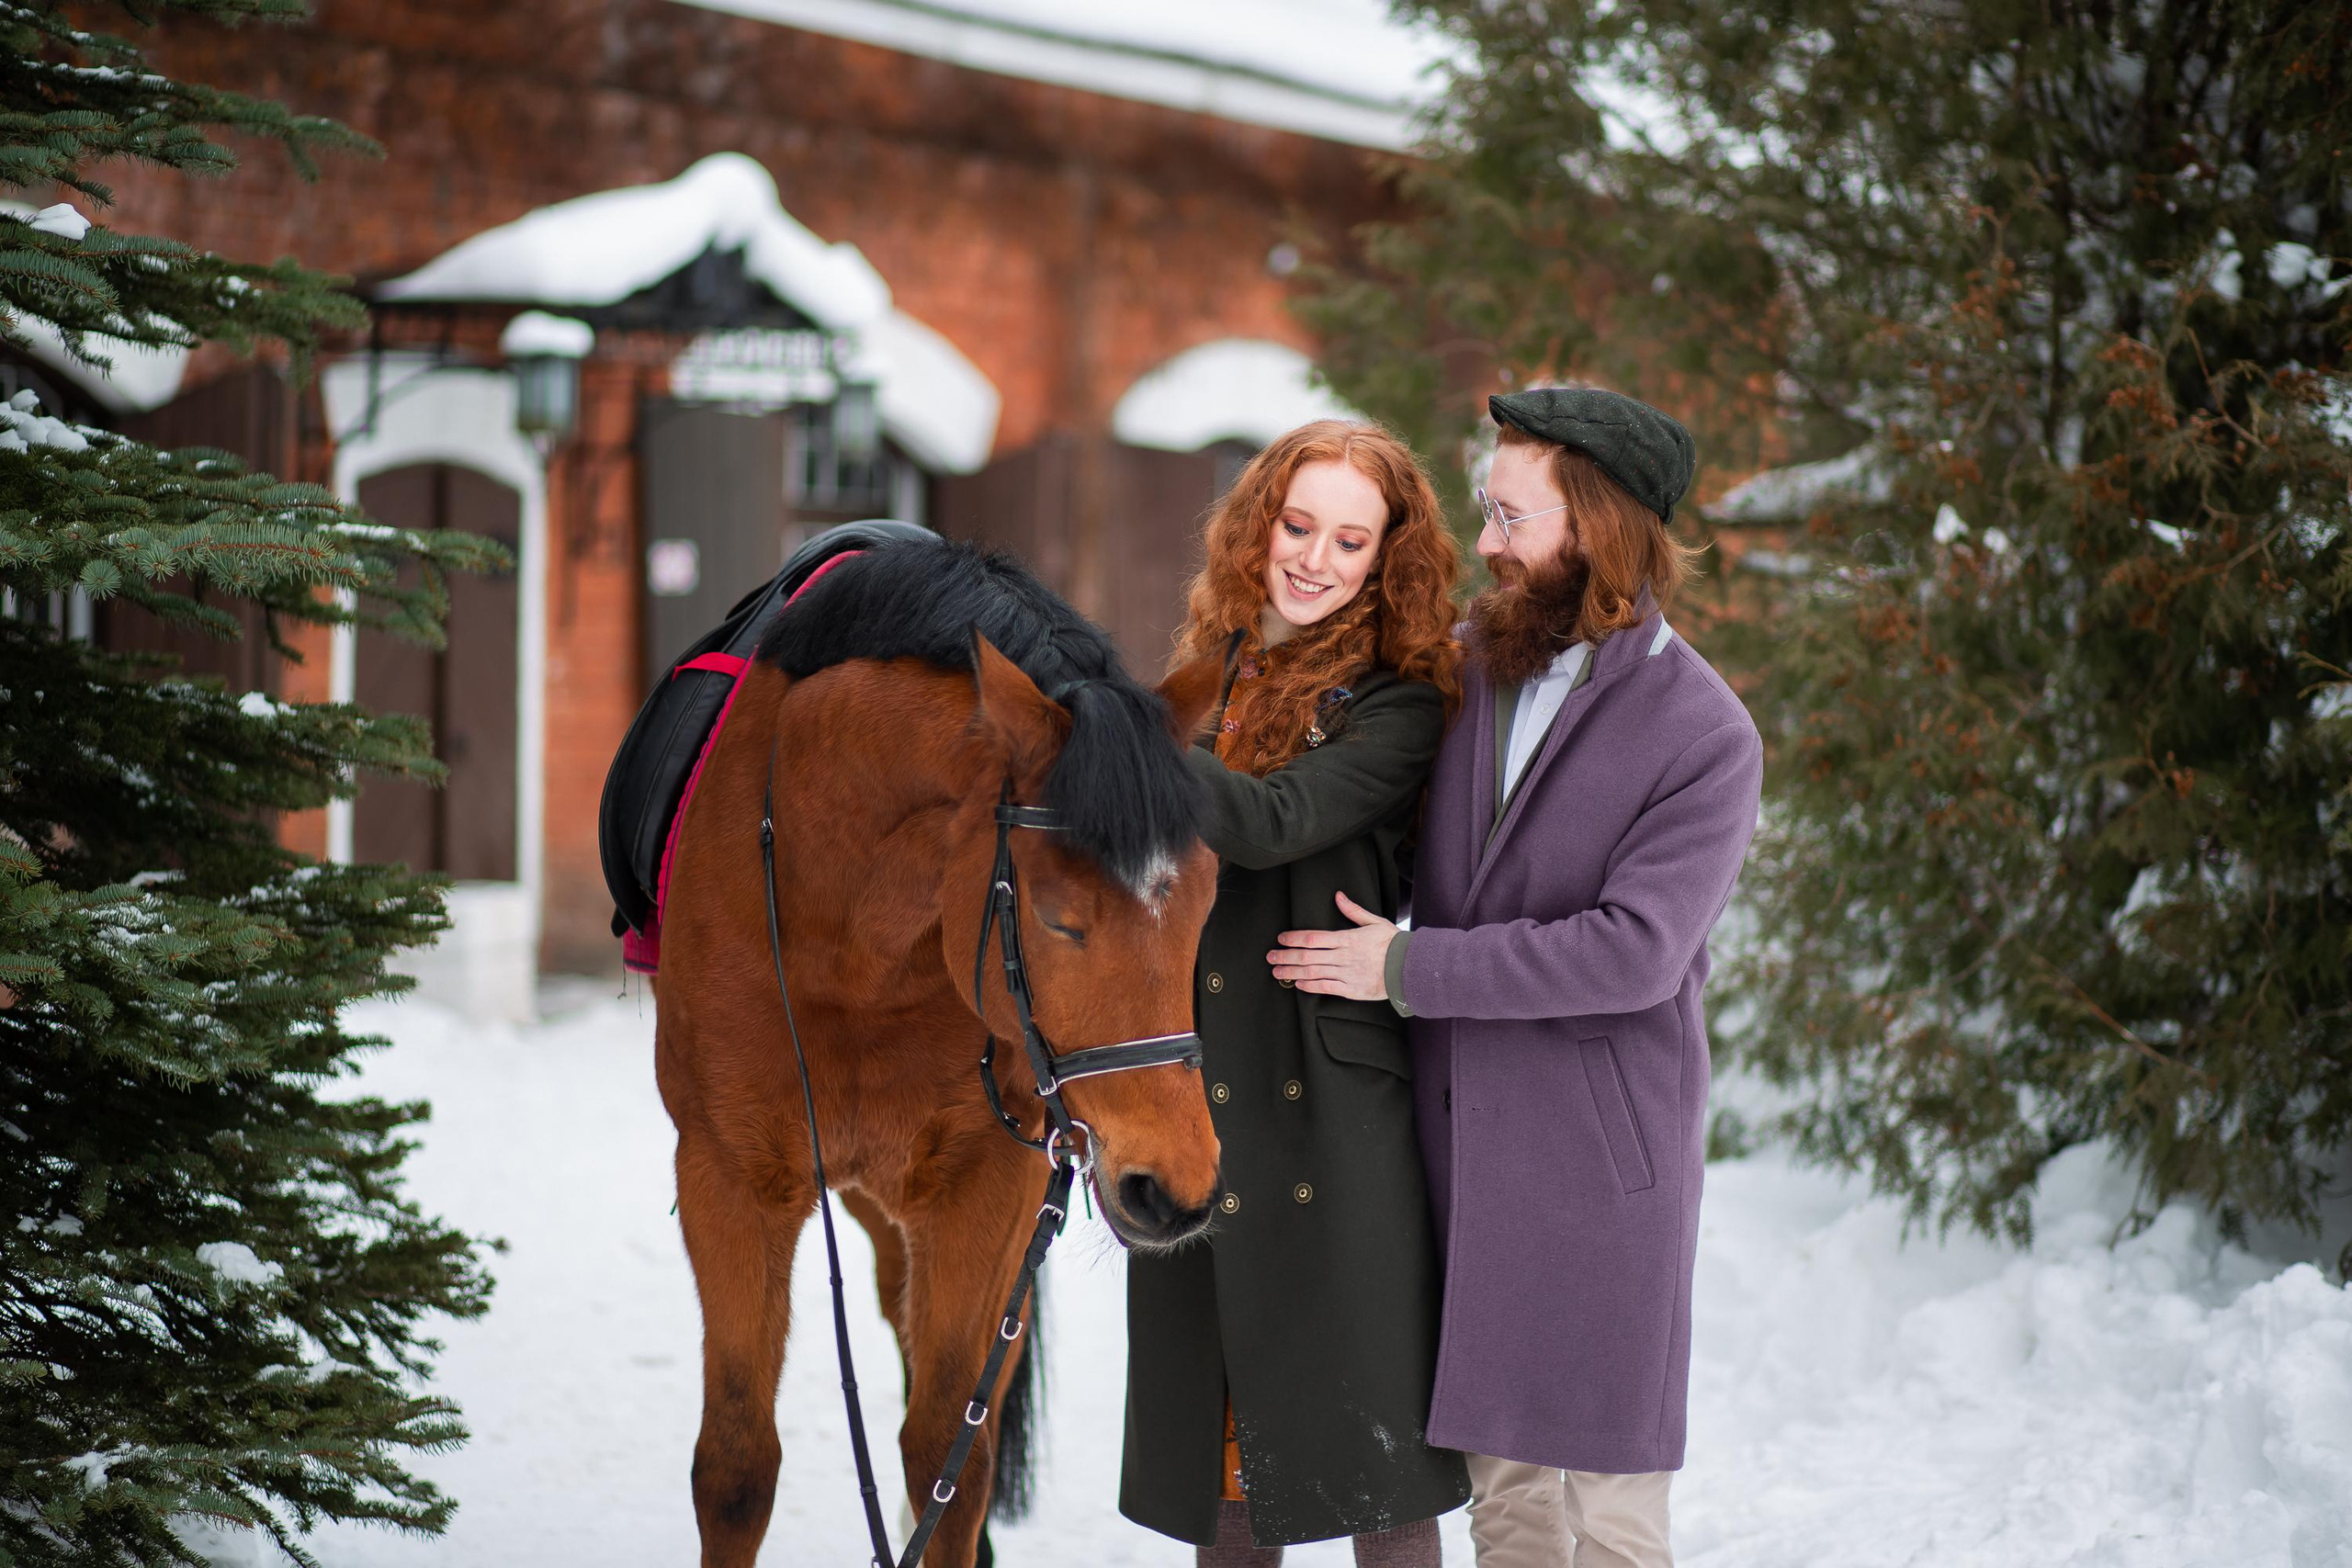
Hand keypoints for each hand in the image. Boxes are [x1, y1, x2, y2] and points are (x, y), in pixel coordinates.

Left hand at [1269, 892, 1396, 999]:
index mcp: (1347, 938)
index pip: (1313, 937)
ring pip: (1313, 972)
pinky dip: (1310, 986)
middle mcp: (1343, 956)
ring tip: (1278, 972)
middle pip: (1307, 956)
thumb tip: (1338, 896)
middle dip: (1286, 956)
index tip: (1281, 939)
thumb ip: (1353, 910)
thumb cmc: (1393, 943)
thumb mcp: (1374, 922)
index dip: (1294, 938)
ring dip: (1292, 972)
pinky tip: (1298, 984)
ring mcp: (1347, 974)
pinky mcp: (1352, 990)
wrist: (1410, 968)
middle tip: (1270, 957)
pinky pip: (1326, 988)